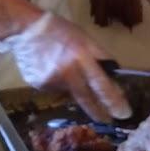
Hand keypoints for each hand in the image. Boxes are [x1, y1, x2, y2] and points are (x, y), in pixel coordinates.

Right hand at [0, 12, 131, 122]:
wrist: (25, 29)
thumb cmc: (61, 31)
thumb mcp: (85, 38)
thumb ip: (100, 57)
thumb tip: (114, 75)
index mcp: (81, 57)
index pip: (101, 84)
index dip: (113, 101)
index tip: (123, 114)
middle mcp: (67, 72)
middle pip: (86, 99)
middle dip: (98, 113)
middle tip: (107, 121)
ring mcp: (51, 81)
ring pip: (69, 92)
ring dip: (73, 87)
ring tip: (65, 68)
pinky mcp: (38, 85)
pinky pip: (54, 89)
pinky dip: (58, 83)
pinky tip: (52, 68)